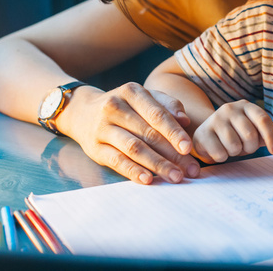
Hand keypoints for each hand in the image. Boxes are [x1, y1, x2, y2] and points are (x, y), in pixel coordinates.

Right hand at [56, 82, 200, 184]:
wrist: (82, 112)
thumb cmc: (125, 105)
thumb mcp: (144, 98)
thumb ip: (167, 105)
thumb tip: (185, 120)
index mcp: (132, 92)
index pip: (157, 114)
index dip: (174, 132)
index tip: (188, 148)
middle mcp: (115, 107)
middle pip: (148, 134)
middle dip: (172, 154)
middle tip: (190, 169)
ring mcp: (103, 128)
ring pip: (134, 148)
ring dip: (157, 164)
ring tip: (175, 176)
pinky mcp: (94, 147)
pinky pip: (116, 161)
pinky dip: (133, 171)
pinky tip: (148, 180)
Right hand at [192, 100, 272, 163]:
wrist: (207, 133)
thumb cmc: (235, 133)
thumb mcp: (254, 131)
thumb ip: (269, 135)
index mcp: (246, 106)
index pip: (263, 119)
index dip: (271, 136)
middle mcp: (230, 109)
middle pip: (250, 134)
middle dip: (251, 147)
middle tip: (245, 147)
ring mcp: (215, 119)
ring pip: (234, 145)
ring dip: (236, 152)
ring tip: (231, 147)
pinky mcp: (202, 133)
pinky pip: (220, 153)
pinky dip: (223, 157)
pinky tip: (220, 150)